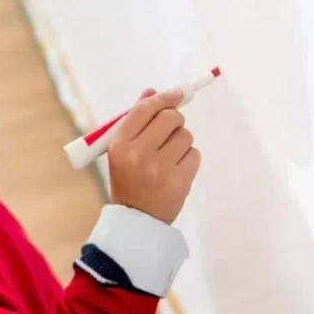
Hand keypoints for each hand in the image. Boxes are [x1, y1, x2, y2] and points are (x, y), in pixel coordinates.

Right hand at [106, 88, 200, 223]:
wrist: (137, 221)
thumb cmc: (129, 181)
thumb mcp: (122, 152)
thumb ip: (137, 121)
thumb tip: (153, 92)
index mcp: (119, 145)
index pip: (144, 110)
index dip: (163, 98)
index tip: (177, 94)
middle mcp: (138, 153)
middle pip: (170, 118)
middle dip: (174, 121)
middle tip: (169, 133)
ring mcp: (160, 168)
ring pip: (185, 135)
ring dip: (181, 142)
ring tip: (169, 158)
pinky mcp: (179, 180)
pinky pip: (194, 154)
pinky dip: (188, 159)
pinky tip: (176, 170)